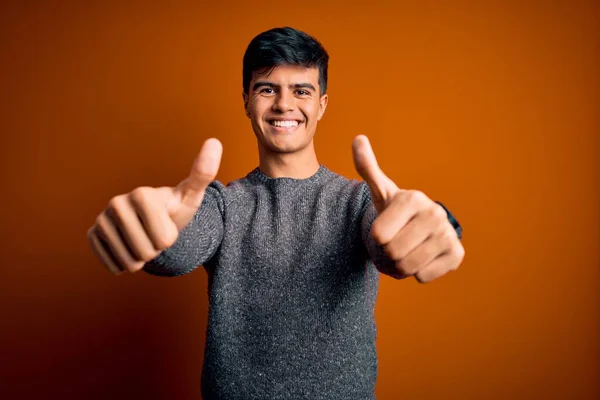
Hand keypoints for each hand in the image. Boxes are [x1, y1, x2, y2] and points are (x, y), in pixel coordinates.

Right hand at [87, 138, 222, 274]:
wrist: (154, 222)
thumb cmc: (175, 208)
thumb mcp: (191, 195)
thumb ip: (203, 172)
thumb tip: (215, 141)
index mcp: (142, 193)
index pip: (163, 238)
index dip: (170, 238)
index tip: (169, 224)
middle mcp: (116, 203)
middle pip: (146, 252)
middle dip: (156, 250)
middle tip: (155, 234)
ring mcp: (101, 219)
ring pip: (130, 262)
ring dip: (142, 259)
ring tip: (144, 240)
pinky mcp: (92, 235)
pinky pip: (113, 266)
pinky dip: (125, 264)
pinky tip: (129, 248)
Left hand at [352, 135, 463, 282]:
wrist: (421, 229)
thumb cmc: (396, 210)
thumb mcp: (380, 190)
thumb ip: (367, 167)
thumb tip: (358, 138)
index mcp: (413, 198)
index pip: (378, 235)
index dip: (376, 238)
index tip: (385, 228)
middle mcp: (435, 213)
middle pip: (393, 252)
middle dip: (388, 254)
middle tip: (394, 243)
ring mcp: (448, 234)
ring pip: (408, 267)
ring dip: (400, 266)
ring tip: (406, 252)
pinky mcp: (457, 254)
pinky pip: (423, 276)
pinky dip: (418, 273)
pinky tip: (422, 258)